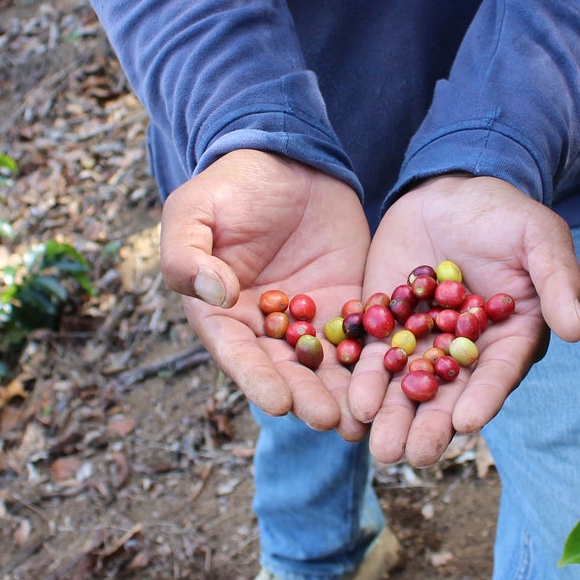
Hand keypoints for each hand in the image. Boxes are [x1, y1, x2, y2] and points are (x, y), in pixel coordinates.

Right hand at [160, 150, 369, 435]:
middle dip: (306, 397)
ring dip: (341, 394)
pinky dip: (374, 361)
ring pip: (325, 365)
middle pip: (285, 370)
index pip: (237, 353)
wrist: (286, 158)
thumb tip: (214, 292)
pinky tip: (393, 381)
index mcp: (221, 313)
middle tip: (329, 420)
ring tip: (361, 421)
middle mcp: (264, 327)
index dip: (256, 379)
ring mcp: (308, 319)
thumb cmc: (229, 186)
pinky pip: (361, 337)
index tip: (278, 403)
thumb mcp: (193, 210)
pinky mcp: (347, 305)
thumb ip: (187, 254)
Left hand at [349, 175, 579, 465]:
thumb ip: (558, 281)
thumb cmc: (507, 216)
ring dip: (392, 418)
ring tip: (375, 446)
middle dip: (430, 426)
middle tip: (413, 455)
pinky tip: (350, 405)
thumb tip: (576, 330)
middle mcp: (466, 354)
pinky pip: (373, 361)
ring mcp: (424, 345)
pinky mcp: (388, 329)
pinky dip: (362, 383)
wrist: (453, 192)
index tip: (467, 423)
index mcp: (509, 340)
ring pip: (408, 389)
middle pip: (449, 397)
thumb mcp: (540, 238)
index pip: (497, 376)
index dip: (484, 399)